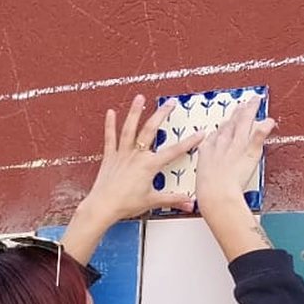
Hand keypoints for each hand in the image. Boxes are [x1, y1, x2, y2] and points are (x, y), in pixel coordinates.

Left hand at [62, 96, 203, 261]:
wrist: (102, 207)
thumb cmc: (126, 204)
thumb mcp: (152, 201)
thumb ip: (172, 199)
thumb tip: (190, 203)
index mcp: (149, 165)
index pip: (174, 151)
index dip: (189, 142)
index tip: (200, 133)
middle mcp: (136, 155)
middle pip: (150, 130)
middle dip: (162, 114)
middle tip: (171, 102)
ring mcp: (122, 154)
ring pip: (129, 129)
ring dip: (135, 112)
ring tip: (140, 97)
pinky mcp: (109, 157)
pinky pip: (109, 138)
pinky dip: (109, 125)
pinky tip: (111, 112)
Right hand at [193, 95, 274, 211]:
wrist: (215, 195)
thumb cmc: (207, 191)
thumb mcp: (201, 176)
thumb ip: (207, 168)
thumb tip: (208, 170)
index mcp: (209, 150)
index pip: (218, 133)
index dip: (225, 125)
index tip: (228, 120)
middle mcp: (223, 144)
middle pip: (231, 124)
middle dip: (238, 112)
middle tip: (244, 103)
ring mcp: (237, 146)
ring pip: (243, 124)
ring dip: (250, 111)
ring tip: (256, 101)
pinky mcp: (249, 152)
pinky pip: (258, 136)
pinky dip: (264, 128)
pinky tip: (270, 121)